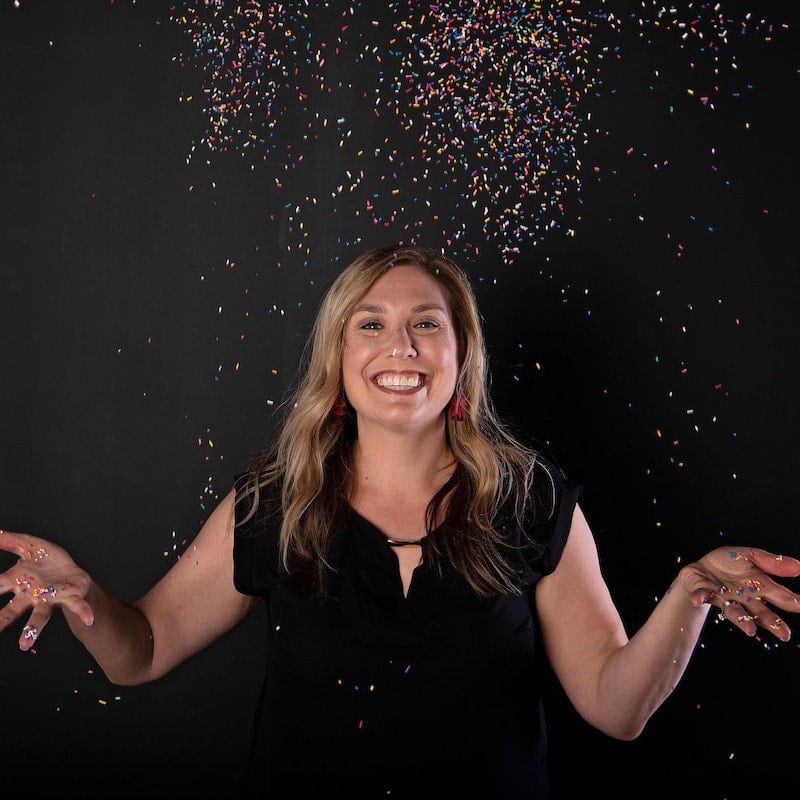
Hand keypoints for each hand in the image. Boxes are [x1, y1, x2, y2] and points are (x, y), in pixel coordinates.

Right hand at [0, 529, 93, 650]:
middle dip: (2, 620)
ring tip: (24, 645)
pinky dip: (82, 612)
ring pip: (39, 616)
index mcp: (17, 581)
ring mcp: (49, 599)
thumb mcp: (29, 545)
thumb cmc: (46, 560)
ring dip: (32, 630)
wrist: (70, 570)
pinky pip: (76, 605)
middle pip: (12, 610)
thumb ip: (12, 540)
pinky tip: (88, 619)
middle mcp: (30, 595)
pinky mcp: (69, 597)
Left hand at [681, 547, 799, 640]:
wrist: (703, 568)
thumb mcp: (752, 556)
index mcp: (761, 587)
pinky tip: (698, 600)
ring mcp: (726, 598)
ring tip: (749, 630)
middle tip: (784, 634)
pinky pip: (703, 595)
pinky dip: (701, 597)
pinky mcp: (706, 593)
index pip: (781, 597)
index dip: (794, 602)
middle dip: (772, 622)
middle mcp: (745, 598)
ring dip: (741, 621)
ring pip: (735, 612)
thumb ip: (771, 562)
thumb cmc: (731, 563)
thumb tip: (799, 566)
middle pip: (761, 613)